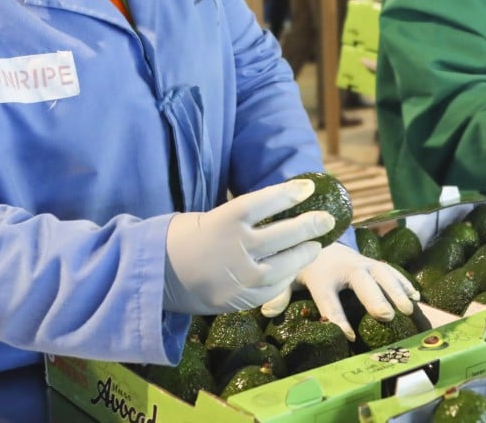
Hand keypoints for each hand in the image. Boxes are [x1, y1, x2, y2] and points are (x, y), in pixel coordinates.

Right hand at [164, 180, 333, 314]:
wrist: (159, 276)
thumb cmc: (186, 239)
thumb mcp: (212, 217)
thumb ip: (245, 217)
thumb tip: (281, 208)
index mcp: (226, 219)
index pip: (266, 201)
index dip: (290, 193)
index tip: (309, 187)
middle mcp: (237, 246)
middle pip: (285, 233)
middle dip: (311, 224)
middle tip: (327, 219)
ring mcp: (242, 275)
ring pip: (287, 263)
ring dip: (305, 253)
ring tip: (316, 245)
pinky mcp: (242, 298)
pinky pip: (274, 286)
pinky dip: (287, 276)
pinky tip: (293, 268)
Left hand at [259, 243, 419, 340]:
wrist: (318, 234)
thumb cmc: (304, 265)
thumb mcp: (288, 277)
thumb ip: (280, 293)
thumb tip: (267, 311)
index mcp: (321, 275)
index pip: (329, 300)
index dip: (337, 318)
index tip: (348, 335)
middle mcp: (344, 267)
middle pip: (361, 282)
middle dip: (374, 297)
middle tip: (387, 316)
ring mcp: (362, 263)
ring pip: (381, 273)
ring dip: (395, 290)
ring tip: (408, 309)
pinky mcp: (373, 262)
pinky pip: (392, 270)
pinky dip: (404, 282)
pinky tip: (416, 297)